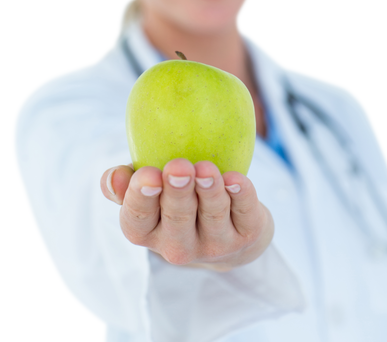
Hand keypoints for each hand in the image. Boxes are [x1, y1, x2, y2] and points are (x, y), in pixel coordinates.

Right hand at [100, 158, 273, 271]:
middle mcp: (178, 246)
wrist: (228, 228)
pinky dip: (242, 194)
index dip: (141, 198)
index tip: (148, 174)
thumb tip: (114, 177)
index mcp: (147, 231)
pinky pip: (244, 213)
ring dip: (210, 191)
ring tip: (206, 168)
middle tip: (179, 167)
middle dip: (178, 193)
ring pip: (212, 216)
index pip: (137, 220)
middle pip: (177, 219)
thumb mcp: (147, 190)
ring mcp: (214, 245)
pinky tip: (236, 179)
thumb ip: (125, 182)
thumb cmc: (175, 198)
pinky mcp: (245, 236)